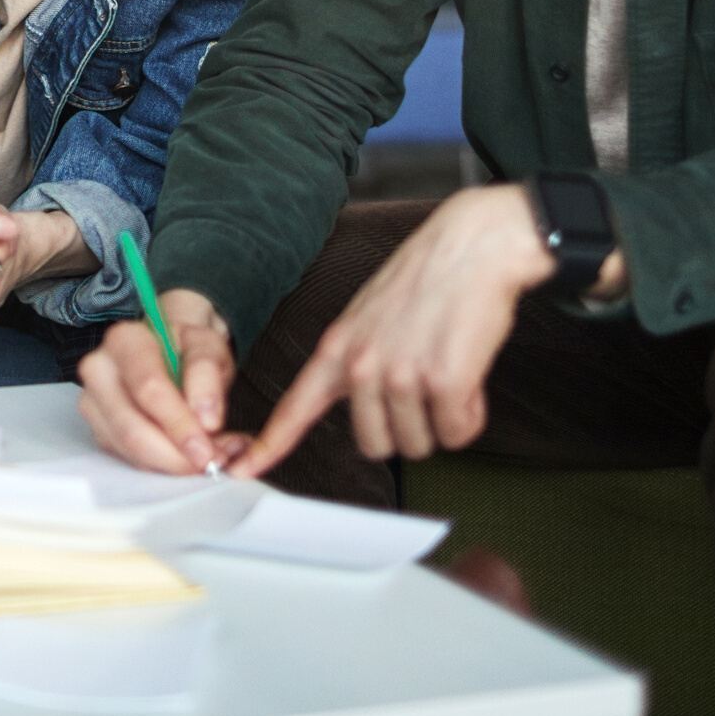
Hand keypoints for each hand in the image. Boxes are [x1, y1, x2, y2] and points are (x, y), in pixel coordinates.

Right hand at [77, 290, 241, 474]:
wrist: (170, 351)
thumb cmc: (186, 348)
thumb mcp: (208, 346)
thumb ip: (207, 375)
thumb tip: (205, 420)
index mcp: (124, 340)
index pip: (148, 389)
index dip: (179, 424)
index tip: (207, 448)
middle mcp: (99, 371)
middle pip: (132, 428)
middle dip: (175, 455)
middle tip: (211, 461)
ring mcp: (94, 403)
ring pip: (129, 450)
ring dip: (171, 463)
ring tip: (205, 455)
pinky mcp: (99, 429)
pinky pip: (129, 459)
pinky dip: (161, 465)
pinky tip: (183, 454)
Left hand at [234, 184, 556, 477]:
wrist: (472, 247)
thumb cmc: (428, 280)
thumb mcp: (369, 316)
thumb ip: (358, 360)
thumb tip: (364, 404)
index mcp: (337, 347)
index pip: (295, 407)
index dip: (269, 444)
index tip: (242, 468)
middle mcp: (361, 365)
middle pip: (375, 445)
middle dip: (405, 430)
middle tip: (425, 391)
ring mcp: (400, 375)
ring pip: (419, 444)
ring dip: (442, 420)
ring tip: (448, 373)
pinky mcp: (442, 382)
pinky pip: (457, 432)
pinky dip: (469, 415)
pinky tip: (469, 377)